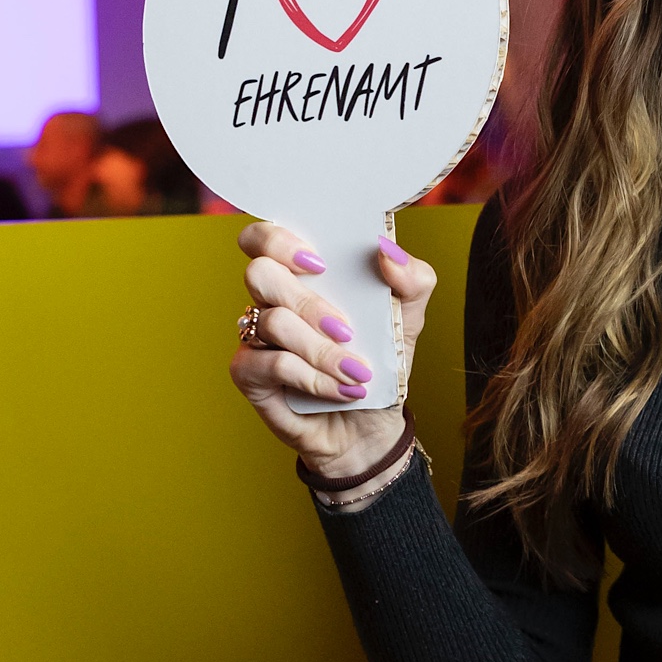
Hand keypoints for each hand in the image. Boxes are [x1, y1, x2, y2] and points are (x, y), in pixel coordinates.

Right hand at [228, 223, 438, 483]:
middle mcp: (271, 299)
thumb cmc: (380, 361)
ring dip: (322, 349)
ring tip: (357, 370)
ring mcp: (255, 336)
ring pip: (272, 322)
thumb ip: (412, 278)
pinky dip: (313, 377)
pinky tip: (340, 389)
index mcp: (302, 274)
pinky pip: (271, 364)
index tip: (320, 263)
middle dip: (308, 301)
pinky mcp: (249, 374)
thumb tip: (388, 250)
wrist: (372, 424)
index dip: (278, 239)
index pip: (263, 237)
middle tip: (346, 328)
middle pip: (259, 273)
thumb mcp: (408, 318)